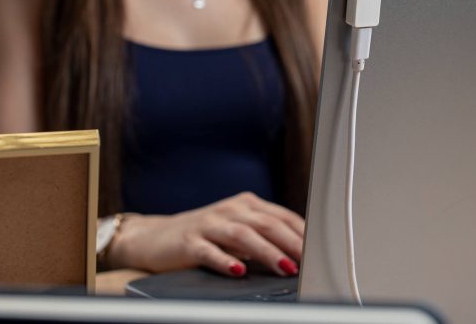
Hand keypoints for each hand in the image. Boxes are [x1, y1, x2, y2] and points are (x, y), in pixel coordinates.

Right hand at [106, 192, 303, 276]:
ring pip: (242, 236)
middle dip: (291, 242)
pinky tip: (238, 271)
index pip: (281, 216)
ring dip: (266, 252)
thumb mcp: (237, 232)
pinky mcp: (189, 242)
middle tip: (309, 261)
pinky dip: (225, 261)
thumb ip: (264, 237)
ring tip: (285, 267)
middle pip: (266, 224)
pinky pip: (209, 251)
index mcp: (246, 205)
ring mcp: (209, 224)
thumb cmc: (205, 236)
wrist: (155, 237)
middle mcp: (230, 210)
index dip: (302, 233)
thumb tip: (299, 255)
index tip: (321, 250)